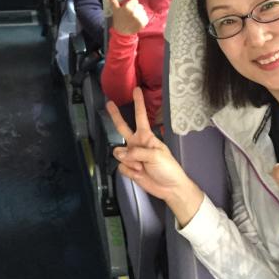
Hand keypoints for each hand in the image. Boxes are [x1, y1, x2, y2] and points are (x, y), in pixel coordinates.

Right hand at [107, 88, 197, 207]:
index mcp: (146, 136)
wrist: (169, 188)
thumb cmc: (168, 168)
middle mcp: (137, 143)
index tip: (136, 90)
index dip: (139, 103)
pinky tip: (138, 173)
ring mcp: (132, 156)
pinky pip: (121, 166)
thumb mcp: (156, 155)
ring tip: (140, 166)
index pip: (141, 116)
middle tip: (108, 103)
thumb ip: (137, 152)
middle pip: (122, 127)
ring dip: (128, 160)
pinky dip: (129, 171)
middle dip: (115, 115)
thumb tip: (121, 154)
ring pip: (118, 152)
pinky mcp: (129, 168)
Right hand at [108, 0, 149, 34]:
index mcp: (127, 7)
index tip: (128, 10)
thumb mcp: (115, 10)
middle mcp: (133, 12)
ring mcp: (138, 18)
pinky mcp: (142, 23)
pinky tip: (137, 22)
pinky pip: (146, 18)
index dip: (132, 5)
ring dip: (140, 15)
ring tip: (134, 19)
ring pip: (143, 12)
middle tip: (131, 15)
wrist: (122, 32)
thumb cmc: (118, 19)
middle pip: (140, 6)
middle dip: (136, 9)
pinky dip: (143, 20)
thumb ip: (113, 1)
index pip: (135, 1)